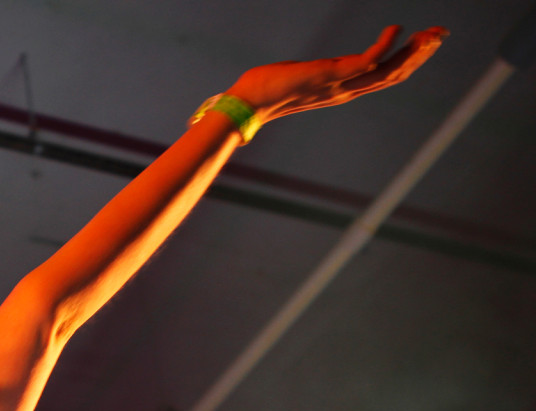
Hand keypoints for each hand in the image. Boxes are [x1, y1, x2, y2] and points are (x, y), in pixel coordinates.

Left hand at [227, 25, 447, 122]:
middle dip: (421, 54)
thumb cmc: (267, 89)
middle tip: (441, 33)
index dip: (409, 60)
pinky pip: (366, 61)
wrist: (247, 103)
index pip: (385, 76)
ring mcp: (339, 85)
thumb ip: (320, 74)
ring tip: (431, 32)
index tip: (426, 41)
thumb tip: (321, 70)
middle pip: (395, 75)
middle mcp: (346, 91)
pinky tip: (395, 28)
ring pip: (388, 72)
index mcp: (342, 90)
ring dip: (413, 52)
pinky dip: (384, 45)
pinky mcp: (329, 75)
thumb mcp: (303, 78)